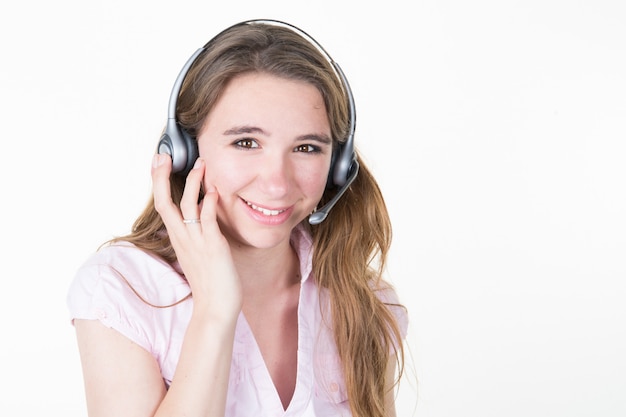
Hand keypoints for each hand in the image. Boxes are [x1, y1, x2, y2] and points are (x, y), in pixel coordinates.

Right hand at [151, 154, 242, 320]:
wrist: (215, 308)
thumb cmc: (210, 283)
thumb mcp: (198, 254)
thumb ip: (195, 235)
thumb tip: (199, 216)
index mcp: (178, 239)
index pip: (163, 206)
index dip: (159, 183)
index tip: (159, 162)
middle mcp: (183, 238)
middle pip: (164, 202)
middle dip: (162, 177)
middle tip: (163, 155)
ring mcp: (196, 242)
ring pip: (186, 206)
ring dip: (193, 183)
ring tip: (201, 164)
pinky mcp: (212, 247)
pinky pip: (207, 220)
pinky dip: (209, 203)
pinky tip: (214, 190)